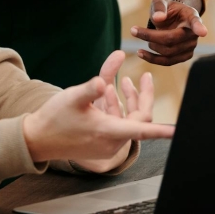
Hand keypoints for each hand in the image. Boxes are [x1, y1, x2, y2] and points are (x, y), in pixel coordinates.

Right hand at [22, 51, 173, 171]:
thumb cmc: (54, 118)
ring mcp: (107, 143)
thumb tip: (109, 71)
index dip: (163, 131)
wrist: (36, 139)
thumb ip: (95, 83)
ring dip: (128, 99)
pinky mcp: (101, 142)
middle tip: (144, 76)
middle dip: (142, 96)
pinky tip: (108, 90)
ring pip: (128, 120)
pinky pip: (118, 123)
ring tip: (123, 79)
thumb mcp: (74, 96)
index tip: (178, 131)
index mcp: (108, 131)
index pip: (143, 130)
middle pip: (139, 118)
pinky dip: (116, 106)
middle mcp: (111, 141)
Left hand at [130, 0, 206, 65]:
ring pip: (168, 52)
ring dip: (151, 45)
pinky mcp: (184, 56)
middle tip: (133, 30)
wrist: (173, 19)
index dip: (199, 27)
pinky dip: (152, 59)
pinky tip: (141, 53)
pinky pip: (168, 61)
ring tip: (140, 35)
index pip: (195, 22)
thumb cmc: (167, 9)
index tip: (202, 32)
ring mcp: (190, 47)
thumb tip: (158, 18)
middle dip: (150, 36)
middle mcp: (193, 33)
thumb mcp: (161, 2)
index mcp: (191, 16)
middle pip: (172, 39)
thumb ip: (159, 7)